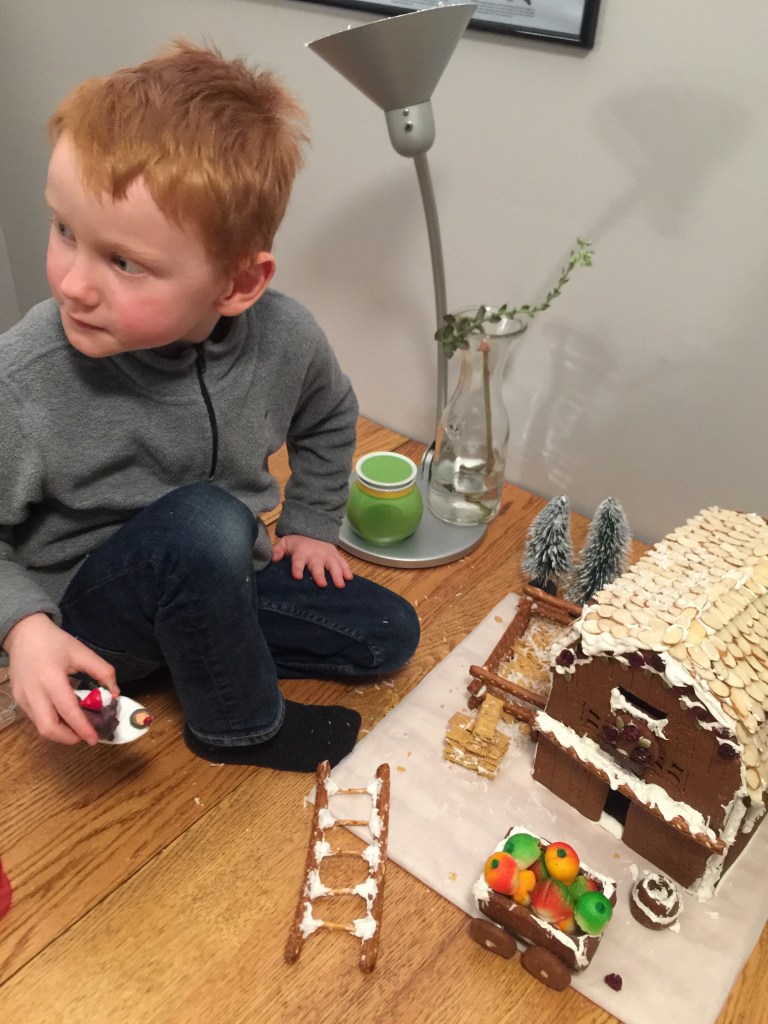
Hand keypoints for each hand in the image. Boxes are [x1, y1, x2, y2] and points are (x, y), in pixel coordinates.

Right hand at [3, 613, 117, 744]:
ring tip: (77, 726)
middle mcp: (34, 692)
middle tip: (85, 736)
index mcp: (51, 678)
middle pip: (48, 728)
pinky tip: (64, 716)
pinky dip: (51, 722)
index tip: (95, 738)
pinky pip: (35, 719)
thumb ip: (103, 671)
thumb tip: (115, 693)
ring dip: (60, 732)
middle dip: (68, 738)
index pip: (68, 710)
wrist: (23, 634)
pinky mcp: (18, 700)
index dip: (82, 728)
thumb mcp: (82, 652)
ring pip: (40, 727)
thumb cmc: (55, 642)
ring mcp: (23, 698)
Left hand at [271, 535, 352, 588]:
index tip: (298, 576)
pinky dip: (347, 570)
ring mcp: (328, 556)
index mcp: (301, 552)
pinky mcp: (336, 556)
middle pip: (318, 566)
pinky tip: (349, 578)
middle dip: (320, 575)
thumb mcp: (286, 542)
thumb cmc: (298, 543)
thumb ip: (278, 550)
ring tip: (340, 585)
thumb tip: (273, 558)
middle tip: (322, 585)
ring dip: (337, 574)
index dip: (297, 568)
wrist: (315, 530)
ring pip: (333, 565)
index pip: (298, 561)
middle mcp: (315, 555)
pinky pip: (343, 563)